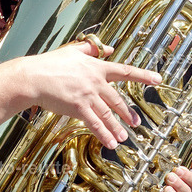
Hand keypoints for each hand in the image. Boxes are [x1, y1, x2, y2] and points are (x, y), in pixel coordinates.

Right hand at [20, 40, 162, 149]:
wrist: (33, 77)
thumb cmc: (49, 63)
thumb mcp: (73, 50)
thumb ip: (92, 49)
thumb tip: (109, 48)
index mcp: (97, 67)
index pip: (125, 71)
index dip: (143, 75)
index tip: (158, 79)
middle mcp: (96, 81)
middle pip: (118, 99)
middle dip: (128, 113)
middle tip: (136, 122)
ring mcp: (88, 95)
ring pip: (108, 114)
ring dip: (118, 127)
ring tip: (125, 137)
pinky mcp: (78, 107)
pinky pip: (95, 123)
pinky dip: (104, 134)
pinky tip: (111, 143)